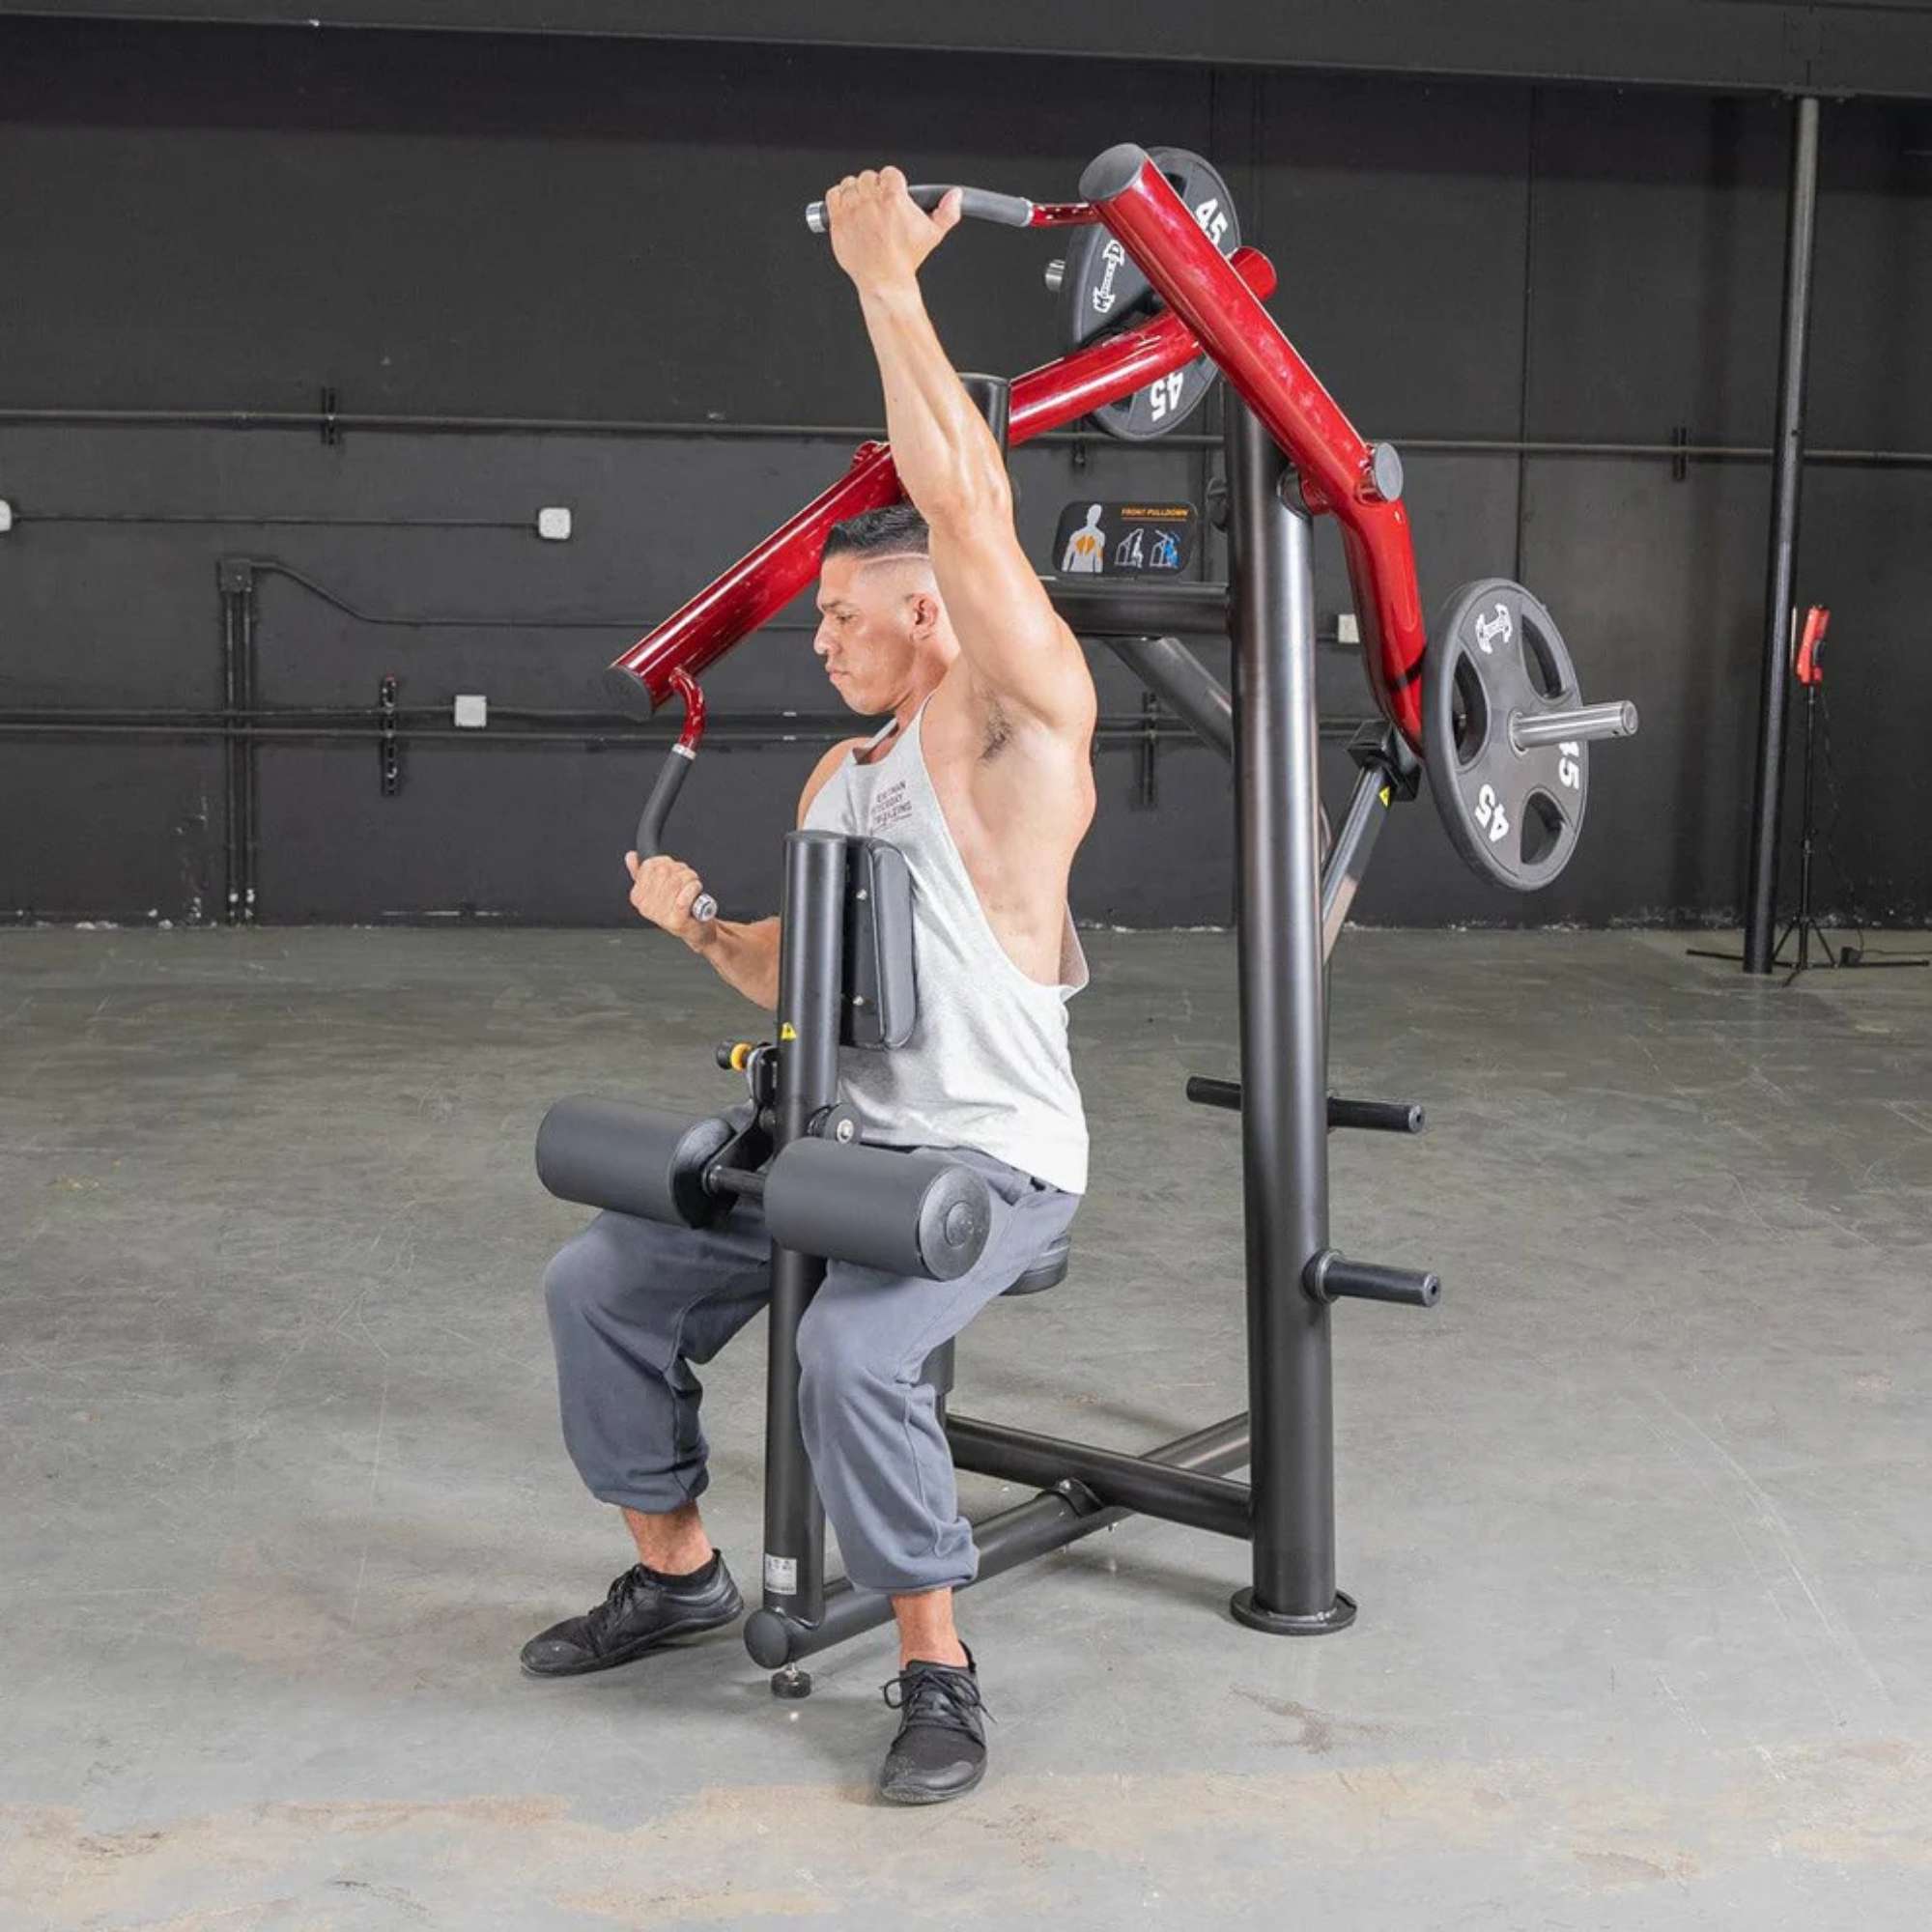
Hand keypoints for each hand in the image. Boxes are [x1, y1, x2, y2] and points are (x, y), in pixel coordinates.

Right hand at [626, 850, 711, 946]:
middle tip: (686, 877)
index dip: (666, 862)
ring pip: (676, 881)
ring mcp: (660, 915)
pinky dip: (694, 888)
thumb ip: (641, 872)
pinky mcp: (676, 920)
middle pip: (664, 871)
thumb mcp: (657, 889)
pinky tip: (696, 890)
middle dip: (680, 869)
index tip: (673, 869)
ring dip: (690, 878)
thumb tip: (631, 857)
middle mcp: (646, 906)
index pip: (649, 866)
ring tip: (692, 884)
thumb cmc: (677, 908)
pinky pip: (685, 895)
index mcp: (637, 896)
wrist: (695, 929)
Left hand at [823, 166, 961, 293]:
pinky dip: (839, 198)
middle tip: (877, 205)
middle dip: (873, 189)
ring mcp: (853, 211)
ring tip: (863, 208)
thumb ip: (947, 212)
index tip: (891, 195)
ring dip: (856, 192)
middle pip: (868, 177)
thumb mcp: (933, 235)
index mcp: (894, 199)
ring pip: (850, 184)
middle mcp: (872, 202)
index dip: (891, 184)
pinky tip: (848, 208)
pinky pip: (833, 195)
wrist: (884, 280)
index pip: (889, 173)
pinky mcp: (839, 221)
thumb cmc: (906, 259)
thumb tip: (955, 195)